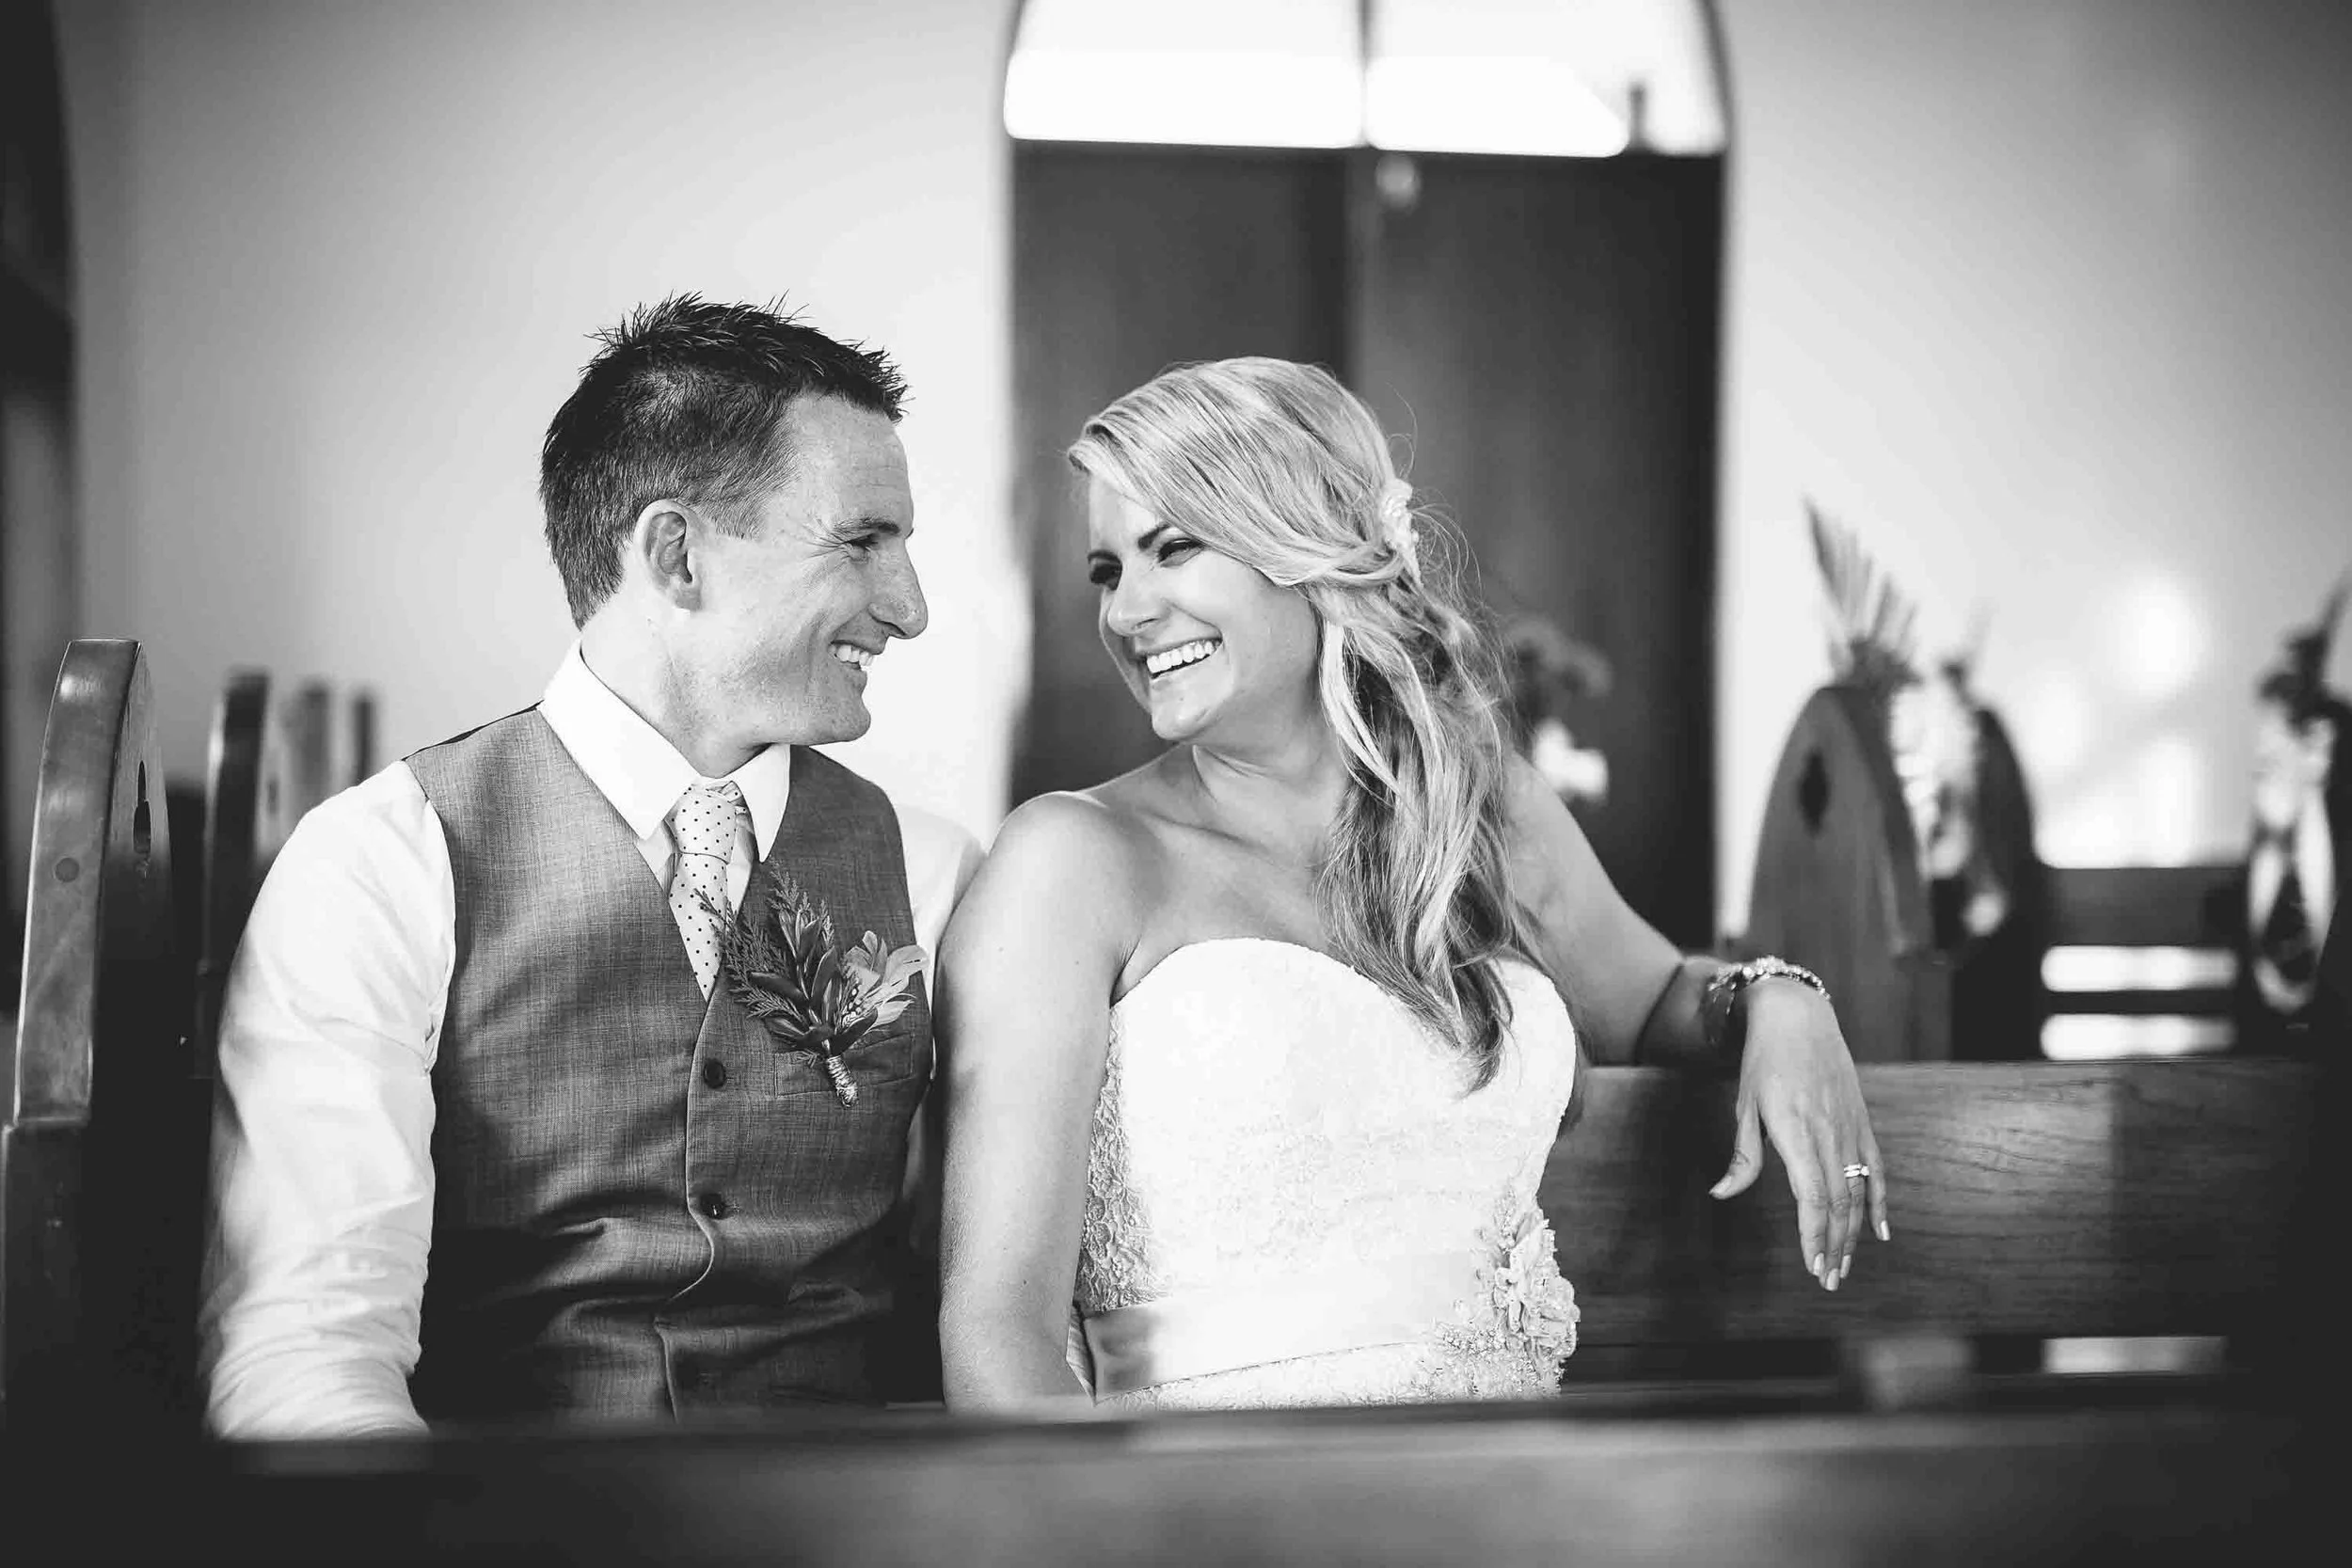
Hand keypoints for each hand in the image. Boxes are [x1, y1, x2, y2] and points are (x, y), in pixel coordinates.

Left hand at [1707, 980, 1888, 1289]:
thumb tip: (1721, 1194)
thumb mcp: (1745, 1106)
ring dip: (1854, 1233)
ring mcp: (1850, 1128)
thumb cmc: (1762, 1060)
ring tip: (1845, 1265)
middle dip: (1834, 1246)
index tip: (1813, 1265)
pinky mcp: (1862, 1121)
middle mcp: (1829, 1134)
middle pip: (1839, 1202)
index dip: (1815, 1235)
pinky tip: (1881, 1232)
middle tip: (1829, 1280)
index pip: (1812, 1197)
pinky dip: (1881, 1201)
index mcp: (1796, 1132)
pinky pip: (1877, 1168)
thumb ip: (1743, 1156)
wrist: (1798, 1016)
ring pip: (1859, 1191)